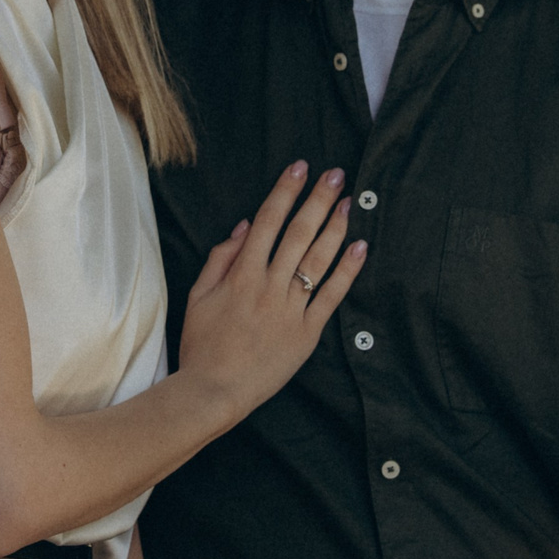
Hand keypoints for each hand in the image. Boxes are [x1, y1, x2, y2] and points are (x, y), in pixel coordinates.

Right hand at [175, 161, 365, 414]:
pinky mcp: (307, 332)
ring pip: (318, 259)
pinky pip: (331, 296)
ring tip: (350, 202)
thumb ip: (220, 258)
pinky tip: (360, 247)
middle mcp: (270, 285)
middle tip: (336, 174)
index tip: (300, 167)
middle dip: (318, 199)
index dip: (285, 191)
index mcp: (242, 274)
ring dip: (336, 227)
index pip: (268, 221)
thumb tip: (245, 226)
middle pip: (298, 232)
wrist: (214, 390)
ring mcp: (291, 308)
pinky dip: (347, 271)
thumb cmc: (202, 344)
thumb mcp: (198, 295)